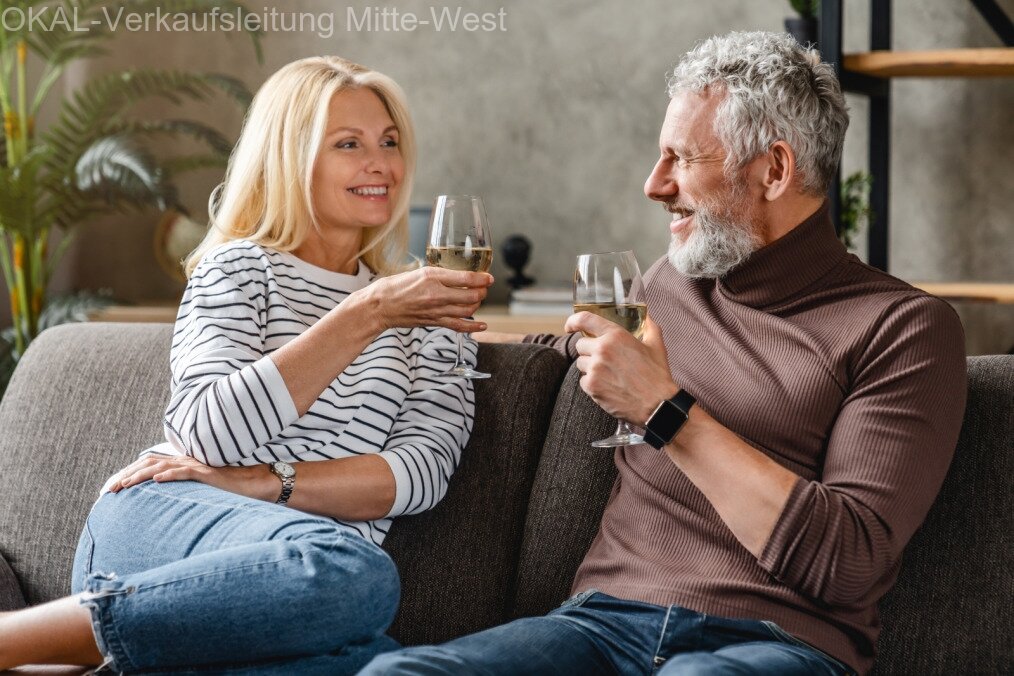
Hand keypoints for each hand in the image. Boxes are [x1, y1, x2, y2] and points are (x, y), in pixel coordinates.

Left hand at [109, 454, 277, 502]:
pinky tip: (156, 482)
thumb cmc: (226, 492)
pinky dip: (169, 476)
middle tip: (108, 491)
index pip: (147, 465)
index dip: (127, 474)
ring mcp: (195, 466)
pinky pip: (184, 472)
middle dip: (125, 476)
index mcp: (180, 465)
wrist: (253, 484)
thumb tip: (159, 507)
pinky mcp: (206, 473)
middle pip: (147, 463)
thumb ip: (179, 495)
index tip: (110, 489)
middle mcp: (185, 462)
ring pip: (161, 467)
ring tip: (123, 486)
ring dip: (139, 476)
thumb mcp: (197, 493)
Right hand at [355, 267, 493, 332]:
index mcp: (432, 277)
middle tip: (484, 287)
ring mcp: (436, 310)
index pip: (466, 278)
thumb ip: (439, 275)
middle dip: (482, 291)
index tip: (489, 277)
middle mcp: (437, 294)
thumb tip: (457, 277)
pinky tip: (482, 325)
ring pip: (468, 309)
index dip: (482, 278)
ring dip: (478, 304)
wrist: (380, 306)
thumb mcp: (419, 272)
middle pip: (471, 295)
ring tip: (478, 299)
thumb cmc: (395, 287)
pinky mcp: (434, 321)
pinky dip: (473, 326)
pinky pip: (459, 326)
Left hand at [565, 312, 678, 424]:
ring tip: (610, 374)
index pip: (584, 320)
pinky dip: (592, 383)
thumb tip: (647, 317)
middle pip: (580, 345)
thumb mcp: (656, 345)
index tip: (570, 326)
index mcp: (615, 335)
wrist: (657, 404)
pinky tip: (608, 385)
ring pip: (581, 363)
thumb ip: (650, 326)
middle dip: (590, 350)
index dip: (573, 321)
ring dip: (591, 367)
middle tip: (605, 359)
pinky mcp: (592, 386)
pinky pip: (583, 381)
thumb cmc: (657, 375)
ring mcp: (595, 369)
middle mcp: (602, 350)